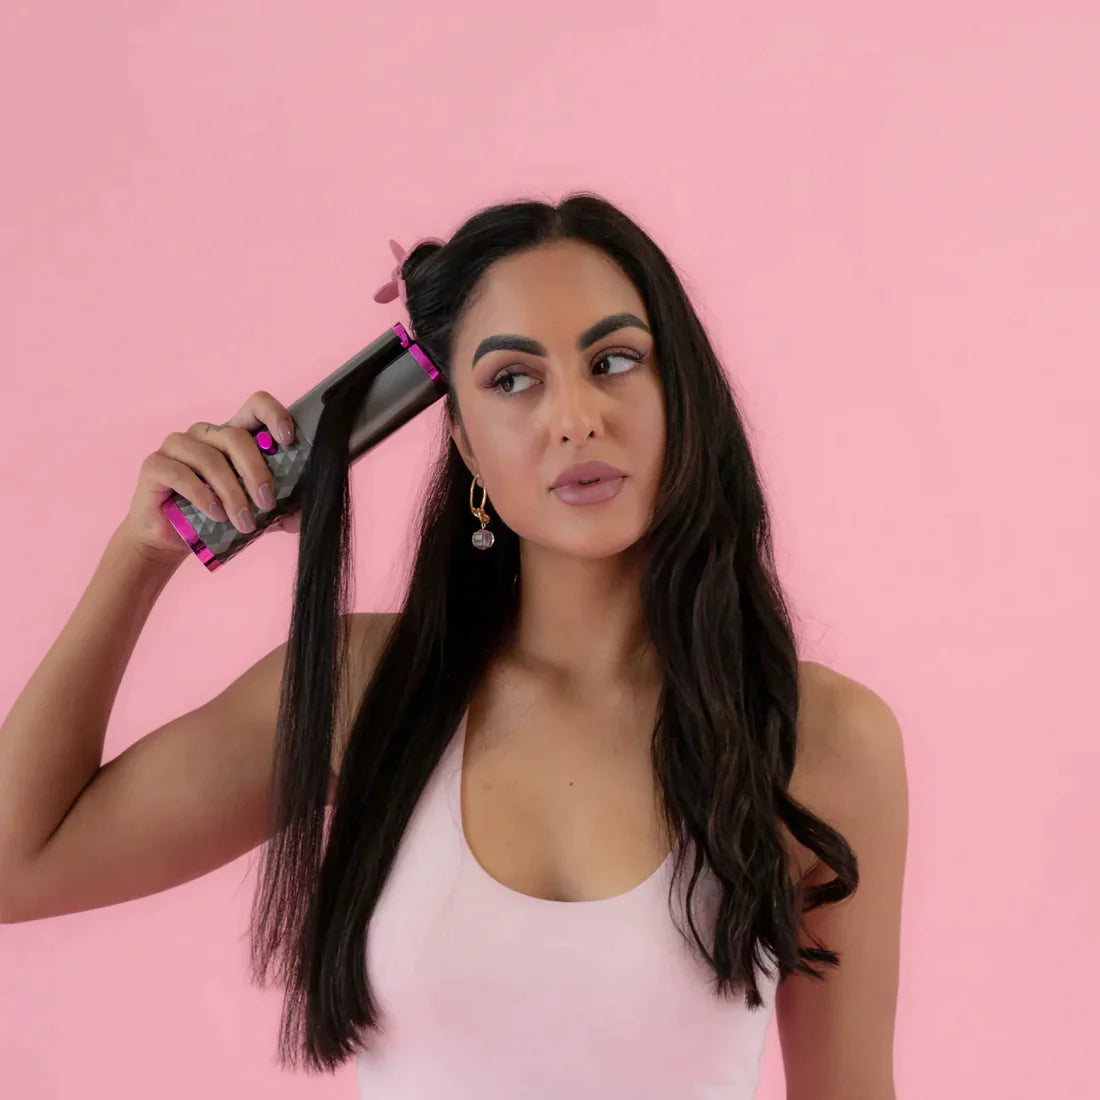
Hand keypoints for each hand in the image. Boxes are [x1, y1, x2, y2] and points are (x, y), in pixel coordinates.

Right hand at [118, 390, 301, 564]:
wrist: (172, 541)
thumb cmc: (218, 519)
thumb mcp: (256, 514)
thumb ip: (283, 509)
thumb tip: (308, 512)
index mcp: (233, 436)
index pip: (255, 405)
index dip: (274, 415)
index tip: (288, 439)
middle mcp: (205, 434)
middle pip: (236, 437)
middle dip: (256, 472)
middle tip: (267, 504)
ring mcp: (177, 446)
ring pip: (210, 459)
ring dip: (232, 493)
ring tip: (243, 522)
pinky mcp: (155, 465)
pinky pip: (181, 474)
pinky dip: (203, 496)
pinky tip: (216, 514)